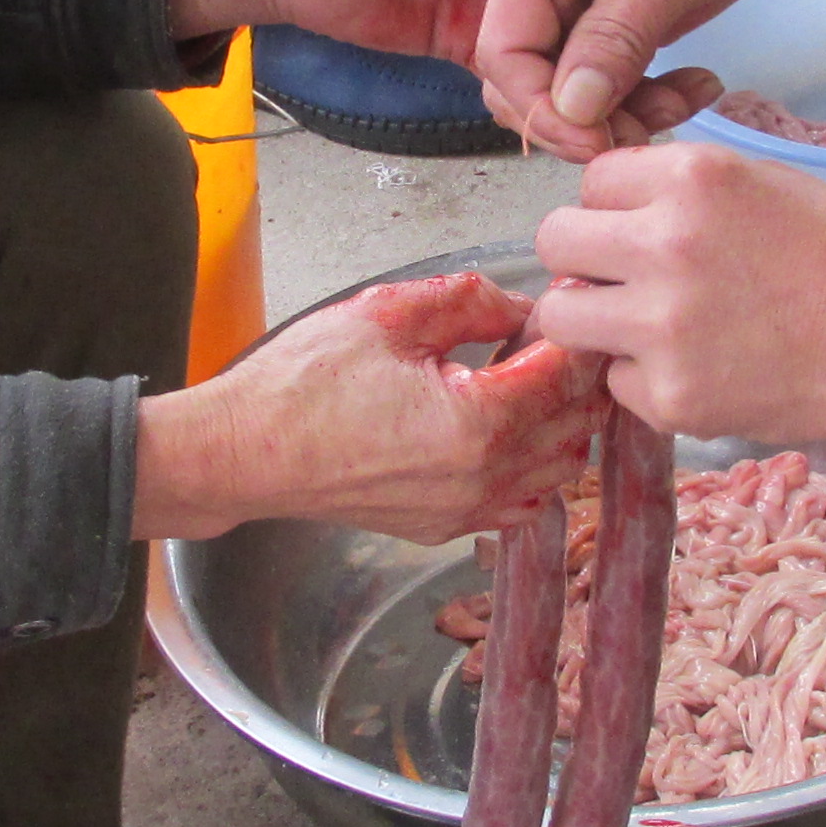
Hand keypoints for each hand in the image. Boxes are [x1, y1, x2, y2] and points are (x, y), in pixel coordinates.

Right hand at [131, 271, 605, 543]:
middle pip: (576, 426)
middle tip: (555, 335)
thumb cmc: (302, 386)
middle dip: (578, 377)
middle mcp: (483, 478)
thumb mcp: (388, 313)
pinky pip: (521, 502)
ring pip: (559, 471)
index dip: (577, 332)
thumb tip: (518, 303)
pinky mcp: (444, 527)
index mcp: (478, 422)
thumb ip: (469, 299)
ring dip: (561, 424)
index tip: (571, 303)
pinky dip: (533, 467)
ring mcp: (466, 511)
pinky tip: (505, 429)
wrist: (246, 452)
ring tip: (530, 379)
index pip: (567, 375)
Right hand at [475, 0, 825, 155]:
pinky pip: (607, 79)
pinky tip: (696, 86)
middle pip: (528, 78)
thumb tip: (571, 109)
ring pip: (570, 89)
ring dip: (623, 112)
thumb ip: (611, 40)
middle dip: (584, 118)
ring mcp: (571, 0)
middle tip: (650, 128)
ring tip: (687, 100)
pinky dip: (646, 96)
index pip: (504, 52)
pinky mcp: (607, 20)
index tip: (599, 141)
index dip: (543, 108)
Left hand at [530, 144, 825, 457]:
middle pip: (555, 240)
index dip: (615, 206)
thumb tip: (612, 208)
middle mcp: (664, 244)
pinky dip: (645, 380)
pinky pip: (614, 381)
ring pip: (561, 316)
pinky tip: (700, 370)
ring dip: (594, 320)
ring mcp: (661, 326)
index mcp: (692, 178)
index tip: (643, 228)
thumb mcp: (764, 182)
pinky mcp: (670, 396)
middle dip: (584, 259)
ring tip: (647, 327)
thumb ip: (682, 189)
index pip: (592, 179)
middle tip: (625, 279)